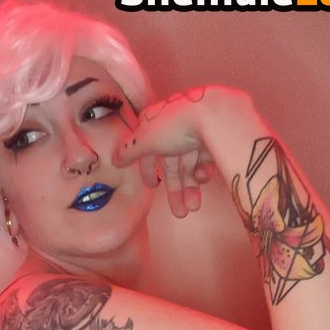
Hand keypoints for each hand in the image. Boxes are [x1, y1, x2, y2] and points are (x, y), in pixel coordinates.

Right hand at [114, 88, 215, 217]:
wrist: (214, 116)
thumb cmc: (174, 126)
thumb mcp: (145, 139)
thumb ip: (129, 151)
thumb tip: (114, 159)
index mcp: (156, 124)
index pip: (148, 149)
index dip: (147, 168)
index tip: (151, 186)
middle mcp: (175, 128)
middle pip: (173, 164)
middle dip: (176, 190)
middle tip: (180, 213)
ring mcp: (196, 132)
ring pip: (191, 166)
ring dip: (191, 188)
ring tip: (193, 207)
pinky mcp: (215, 139)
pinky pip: (206, 161)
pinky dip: (204, 172)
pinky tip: (203, 178)